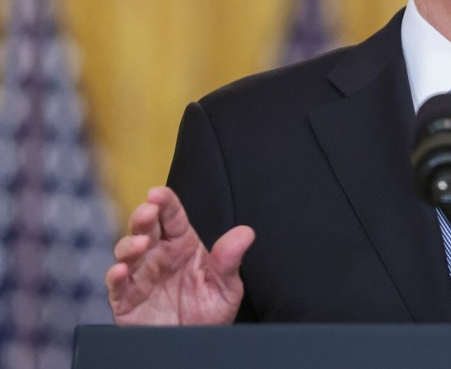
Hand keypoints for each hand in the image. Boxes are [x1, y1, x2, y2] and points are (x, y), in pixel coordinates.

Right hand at [105, 186, 254, 324]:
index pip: (172, 216)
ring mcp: (140, 276)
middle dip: (143, 216)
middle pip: (145, 228)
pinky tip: (121, 271)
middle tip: (148, 212)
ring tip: (141, 245)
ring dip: (129, 245)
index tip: (159, 193)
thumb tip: (246, 233)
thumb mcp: (226, 287)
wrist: (195, 346)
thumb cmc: (210, 312)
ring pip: (125, 251)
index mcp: (183, 244)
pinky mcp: (126, 300)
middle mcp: (159, 255)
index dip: (165, 202)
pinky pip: (116, 285)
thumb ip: (230, 260)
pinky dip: (115, 276)